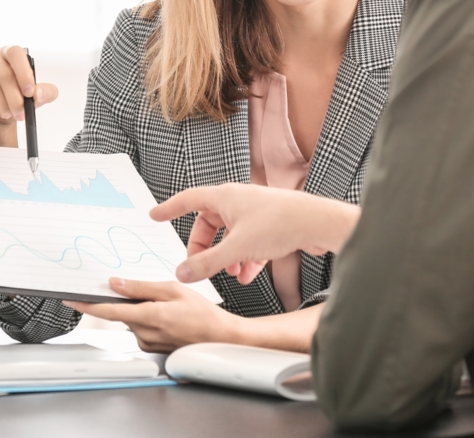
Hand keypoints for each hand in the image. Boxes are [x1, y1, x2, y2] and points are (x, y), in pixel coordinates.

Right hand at [0, 45, 58, 145]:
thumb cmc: (15, 100)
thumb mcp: (36, 98)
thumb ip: (45, 93)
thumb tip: (38, 93)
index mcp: (9, 54)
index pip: (15, 53)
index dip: (23, 72)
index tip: (30, 93)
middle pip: (4, 73)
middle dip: (15, 98)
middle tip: (21, 113)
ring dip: (2, 104)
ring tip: (8, 114)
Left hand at [64, 278, 238, 352]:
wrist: (221, 339)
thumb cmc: (204, 314)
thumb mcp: (173, 290)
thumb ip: (141, 287)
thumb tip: (116, 284)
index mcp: (150, 317)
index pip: (109, 312)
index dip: (87, 305)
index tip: (70, 299)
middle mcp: (146, 335)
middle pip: (122, 313)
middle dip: (128, 301)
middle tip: (150, 294)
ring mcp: (148, 345)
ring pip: (132, 321)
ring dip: (140, 311)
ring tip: (167, 307)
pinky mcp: (152, 349)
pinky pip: (141, 330)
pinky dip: (147, 320)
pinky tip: (167, 317)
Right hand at [150, 184, 360, 284]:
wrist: (318, 223)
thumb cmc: (280, 223)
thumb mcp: (237, 249)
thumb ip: (207, 263)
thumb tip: (183, 273)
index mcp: (225, 197)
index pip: (188, 200)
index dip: (169, 209)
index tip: (155, 215)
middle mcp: (238, 201)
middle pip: (209, 224)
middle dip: (204, 248)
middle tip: (199, 266)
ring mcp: (255, 213)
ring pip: (230, 236)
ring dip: (226, 257)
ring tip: (231, 274)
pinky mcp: (270, 225)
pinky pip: (248, 242)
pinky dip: (245, 259)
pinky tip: (249, 275)